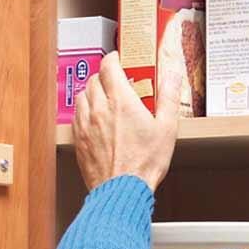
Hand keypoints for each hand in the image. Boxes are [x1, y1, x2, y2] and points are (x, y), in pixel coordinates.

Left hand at [73, 51, 181, 192]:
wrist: (122, 190)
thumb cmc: (144, 163)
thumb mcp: (167, 128)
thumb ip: (168, 97)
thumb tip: (171, 76)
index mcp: (121, 101)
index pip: (109, 66)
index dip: (113, 58)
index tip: (119, 59)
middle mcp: (99, 108)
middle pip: (95, 79)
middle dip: (105, 75)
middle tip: (116, 80)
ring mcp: (86, 124)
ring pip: (82, 95)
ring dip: (92, 91)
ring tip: (104, 97)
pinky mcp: (79, 139)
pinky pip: (76, 115)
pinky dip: (84, 110)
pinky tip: (94, 118)